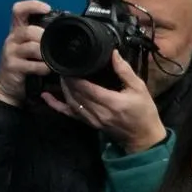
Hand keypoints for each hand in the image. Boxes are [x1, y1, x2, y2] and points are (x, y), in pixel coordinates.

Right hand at [0, 0, 50, 106]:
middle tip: (54, 45)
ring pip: (31, 47)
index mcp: (18, 31)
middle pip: (28, 30)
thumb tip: (67, 35)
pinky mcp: (13, 66)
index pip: (19, 10)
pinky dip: (44, 68)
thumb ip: (43, 40)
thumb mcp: (32, 50)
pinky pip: (32, 65)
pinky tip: (48, 70)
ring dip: (45, 53)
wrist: (9, 85)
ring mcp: (11, 52)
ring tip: (52, 60)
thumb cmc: (25, 65)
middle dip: (44, 36)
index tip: (46, 8)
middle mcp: (13, 39)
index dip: (32, 6)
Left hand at [43, 52, 165, 152]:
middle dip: (67, 79)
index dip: (74, 75)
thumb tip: (113, 54)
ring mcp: (93, 119)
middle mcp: (99, 112)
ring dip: (63, 88)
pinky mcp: (90, 124)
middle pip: (75, 93)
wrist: (144, 137)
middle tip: (63, 65)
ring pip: (71, 102)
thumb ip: (125, 71)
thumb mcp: (140, 89)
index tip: (69, 62)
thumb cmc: (145, 112)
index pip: (86, 87)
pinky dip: (56, 105)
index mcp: (112, 102)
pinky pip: (69, 114)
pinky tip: (46, 97)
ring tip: (61, 75)